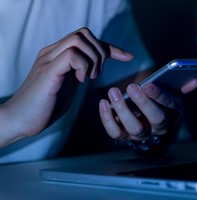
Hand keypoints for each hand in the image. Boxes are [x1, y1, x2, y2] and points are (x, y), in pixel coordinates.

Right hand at [0, 27, 132, 146]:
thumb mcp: (69, 85)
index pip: (87, 40)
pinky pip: (71, 55)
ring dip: (92, 59)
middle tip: (96, 74)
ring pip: (78, 40)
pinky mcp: (48, 72)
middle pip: (84, 33)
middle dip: (100, 52)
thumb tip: (93, 68)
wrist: (20, 120)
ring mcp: (49, 60)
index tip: (128, 57)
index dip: (111, 47)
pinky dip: (82, 66)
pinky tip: (79, 80)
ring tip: (88, 78)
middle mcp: (52, 52)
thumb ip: (79, 73)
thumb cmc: (45, 105)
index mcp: (58, 55)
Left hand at [99, 78, 196, 142]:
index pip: (169, 105)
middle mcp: (159, 127)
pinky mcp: (125, 136)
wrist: (148, 123)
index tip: (148, 85)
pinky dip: (107, 119)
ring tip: (113, 92)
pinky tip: (103, 103)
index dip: (159, 95)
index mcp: (172, 113)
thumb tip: (194, 81)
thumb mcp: (172, 95)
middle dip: (143, 103)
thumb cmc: (159, 104)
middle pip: (154, 118)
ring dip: (122, 109)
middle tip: (131, 87)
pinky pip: (115, 132)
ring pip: (134, 127)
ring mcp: (141, 133)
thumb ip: (181, 88)